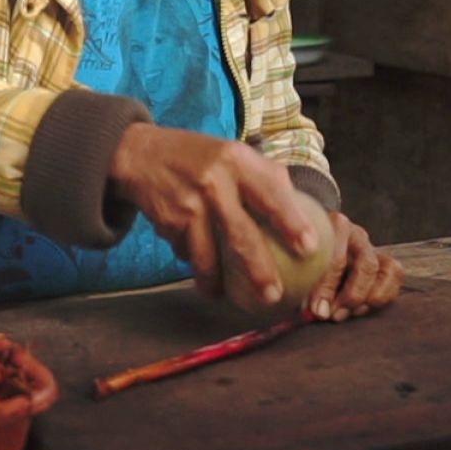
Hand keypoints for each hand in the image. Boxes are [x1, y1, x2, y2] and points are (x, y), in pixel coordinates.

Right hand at [108, 124, 323, 303]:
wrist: (140, 153)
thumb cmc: (199, 157)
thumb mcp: (231, 153)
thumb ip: (262, 177)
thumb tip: (300, 212)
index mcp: (238, 160)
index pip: (272, 193)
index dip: (292, 222)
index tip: (310, 248)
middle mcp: (214, 180)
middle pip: (241, 233)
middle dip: (259, 269)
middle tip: (273, 295)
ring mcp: (189, 202)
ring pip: (207, 254)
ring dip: (215, 280)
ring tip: (222, 296)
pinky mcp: (168, 220)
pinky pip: (186, 251)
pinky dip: (193, 261)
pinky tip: (196, 266)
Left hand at [305, 213, 404, 321]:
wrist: (310, 252)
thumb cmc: (300, 261)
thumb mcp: (296, 267)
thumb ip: (302, 284)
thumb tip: (316, 311)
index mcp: (330, 227)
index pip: (335, 257)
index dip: (326, 287)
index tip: (315, 310)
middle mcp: (355, 234)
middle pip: (366, 265)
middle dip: (351, 296)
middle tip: (333, 315)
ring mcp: (372, 247)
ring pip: (386, 270)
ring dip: (369, 298)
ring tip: (347, 314)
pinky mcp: (384, 260)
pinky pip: (395, 276)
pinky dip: (382, 296)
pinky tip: (359, 309)